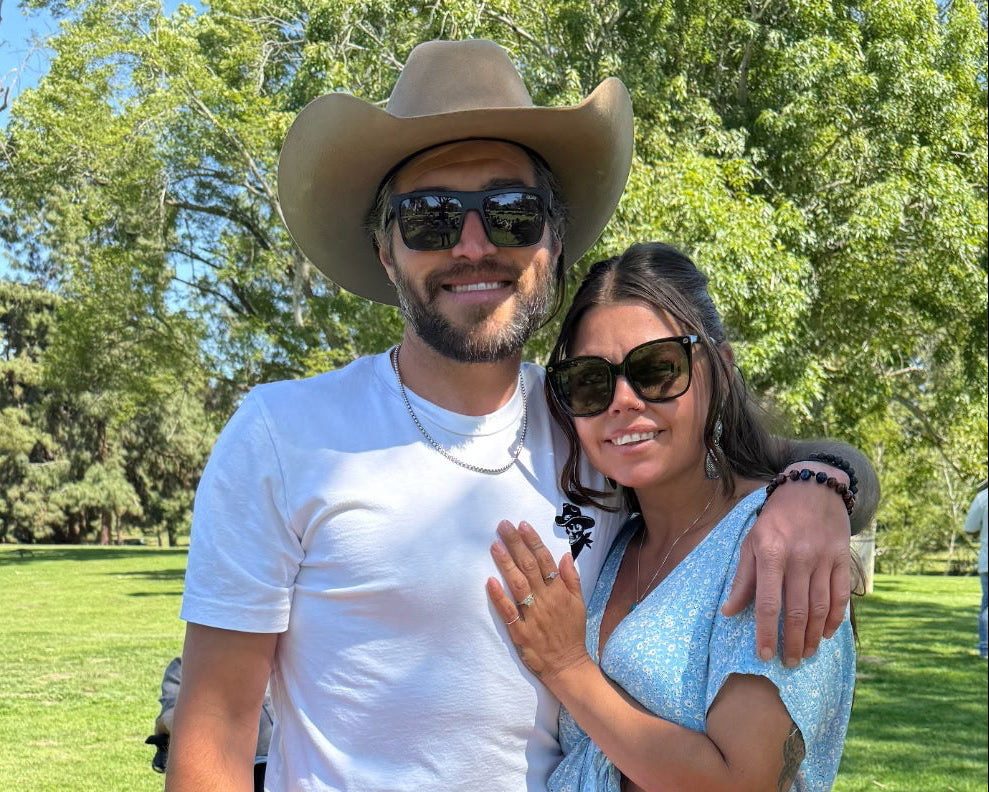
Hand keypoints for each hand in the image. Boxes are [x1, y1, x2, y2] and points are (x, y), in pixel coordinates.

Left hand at [486, 520, 592, 683]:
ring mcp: (532, 616)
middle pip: (529, 567)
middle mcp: (546, 600)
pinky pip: (509, 612)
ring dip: (506, 564)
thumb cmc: (572, 633)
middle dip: (515, 544)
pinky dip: (499, 597)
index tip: (522, 525)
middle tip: (503, 525)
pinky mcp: (521, 632)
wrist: (568, 665)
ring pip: (517, 585)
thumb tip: (565, 555)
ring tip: (494, 545)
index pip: (545, 561)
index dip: (533, 542)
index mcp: (559, 592)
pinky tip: (489, 581)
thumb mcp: (579, 604)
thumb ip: (572, 579)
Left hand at [722, 466, 851, 666]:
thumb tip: (728, 612)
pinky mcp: (842, 559)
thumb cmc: (775, 519)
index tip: (764, 656)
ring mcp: (823, 559)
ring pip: (820, 608)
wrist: (812, 488)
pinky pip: (841, 596)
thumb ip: (743, 578)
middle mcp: (798, 558)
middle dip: (792, 642)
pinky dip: (835, 619)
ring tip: (805, 654)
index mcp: (770, 553)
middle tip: (788, 662)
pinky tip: (826, 634)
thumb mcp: (751, 542)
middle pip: (796, 611)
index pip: (767, 602)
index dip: (765, 632)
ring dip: (813, 636)